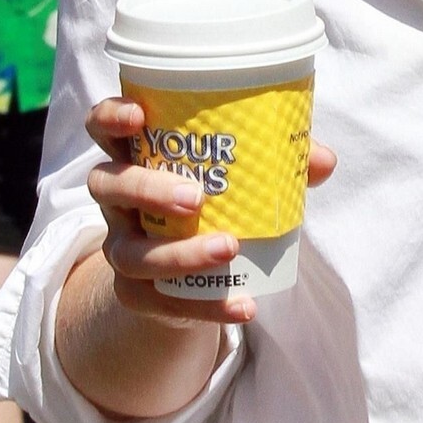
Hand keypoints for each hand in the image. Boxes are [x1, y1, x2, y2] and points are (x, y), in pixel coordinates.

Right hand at [83, 96, 336, 329]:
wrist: (186, 276)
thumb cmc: (213, 205)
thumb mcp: (239, 179)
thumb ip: (278, 164)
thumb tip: (321, 160)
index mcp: (135, 158)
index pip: (101, 127)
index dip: (110, 118)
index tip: (138, 116)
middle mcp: (118, 202)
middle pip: (109, 184)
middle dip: (147, 188)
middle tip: (195, 196)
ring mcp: (122, 247)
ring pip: (130, 252)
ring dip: (178, 252)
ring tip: (228, 248)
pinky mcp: (137, 294)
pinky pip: (162, 301)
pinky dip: (207, 306)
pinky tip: (243, 306)